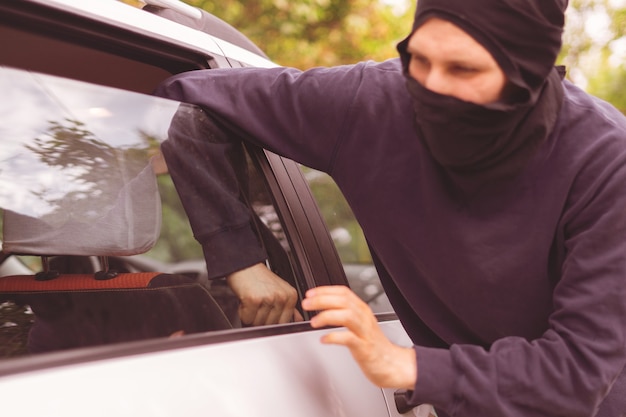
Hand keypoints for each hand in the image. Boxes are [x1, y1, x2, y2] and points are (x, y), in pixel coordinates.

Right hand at [227, 263, 303, 325]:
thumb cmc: (259, 278)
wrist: (244, 265)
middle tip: (257, 305)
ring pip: (258, 323)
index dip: (272, 321)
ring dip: (251, 316)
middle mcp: (281, 297)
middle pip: (270, 324)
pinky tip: (245, 301)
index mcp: (291, 296)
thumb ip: (290, 306)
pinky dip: (243, 313)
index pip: (284, 322)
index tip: (267, 314)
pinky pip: (247, 318)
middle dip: (260, 318)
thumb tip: (297, 320)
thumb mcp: (280, 289)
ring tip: (252, 301)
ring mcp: (268, 298)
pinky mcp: (254, 300)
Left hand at [302, 285, 416, 389]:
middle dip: (322, 300)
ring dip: (327, 316)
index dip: (325, 290)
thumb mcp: (359, 324)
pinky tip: (324, 339)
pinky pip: (348, 338)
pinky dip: (334, 337)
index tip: (310, 293)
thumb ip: (344, 313)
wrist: (390, 364)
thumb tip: (322, 307)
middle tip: (307, 304)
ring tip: (314, 322)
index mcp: (362, 309)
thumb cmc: (372, 345)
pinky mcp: (364, 348)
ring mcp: (365, 332)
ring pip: (347, 316)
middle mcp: (364, 317)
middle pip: (343, 301)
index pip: (343, 292)